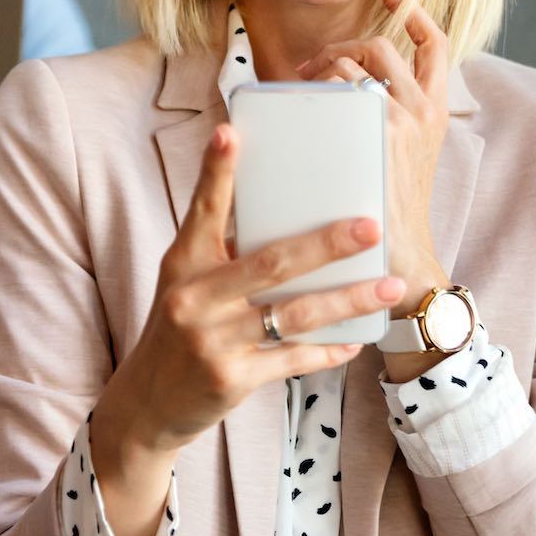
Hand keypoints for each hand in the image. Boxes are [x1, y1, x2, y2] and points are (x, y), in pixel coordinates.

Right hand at [95, 123, 402, 458]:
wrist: (146, 403)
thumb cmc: (177, 329)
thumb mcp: (186, 283)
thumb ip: (222, 252)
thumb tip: (284, 213)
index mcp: (182, 263)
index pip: (203, 210)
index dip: (216, 171)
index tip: (230, 132)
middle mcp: (193, 297)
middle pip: (270, 263)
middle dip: (326, 243)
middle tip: (370, 226)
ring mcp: (212, 340)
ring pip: (294, 313)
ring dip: (348, 299)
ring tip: (389, 285)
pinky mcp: (231, 378)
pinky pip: (293, 359)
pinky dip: (328, 349)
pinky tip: (356, 340)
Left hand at [295, 0, 451, 317]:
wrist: (402, 264)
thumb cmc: (390, 218)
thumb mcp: (407, 160)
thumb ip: (388, 125)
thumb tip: (343, 96)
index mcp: (435, 113)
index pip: (436, 46)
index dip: (416, 11)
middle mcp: (422, 109)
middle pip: (379, 46)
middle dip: (340, 46)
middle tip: (311, 69)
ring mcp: (399, 119)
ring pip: (353, 62)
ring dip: (321, 63)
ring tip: (299, 86)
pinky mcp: (375, 133)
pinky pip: (336, 86)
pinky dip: (312, 84)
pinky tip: (293, 96)